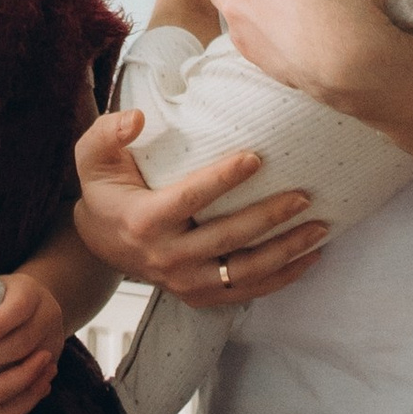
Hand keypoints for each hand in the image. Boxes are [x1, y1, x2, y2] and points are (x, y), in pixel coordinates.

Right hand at [72, 106, 324, 307]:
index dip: (223, 179)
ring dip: (286, 251)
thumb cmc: (105, 190)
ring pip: (244, 272)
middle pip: (227, 238)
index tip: (256, 158)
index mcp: (144, 221)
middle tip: (305, 196)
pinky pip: (246, 292)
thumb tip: (137, 118)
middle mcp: (166, 257)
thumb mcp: (92, 156)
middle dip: (270, 217)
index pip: (190, 199)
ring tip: (319, 227)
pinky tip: (310, 258)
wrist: (100, 242)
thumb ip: (108, 131)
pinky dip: (282, 278)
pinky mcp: (199, 296)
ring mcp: (184, 282)